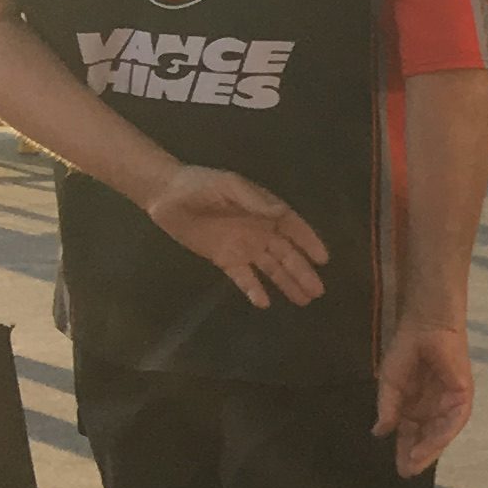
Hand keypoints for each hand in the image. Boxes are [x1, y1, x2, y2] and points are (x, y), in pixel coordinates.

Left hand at [145, 164, 328, 308]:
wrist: (165, 194)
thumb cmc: (199, 185)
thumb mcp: (229, 186)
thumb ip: (254, 200)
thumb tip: (281, 212)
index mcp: (264, 211)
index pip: (294, 229)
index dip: (309, 243)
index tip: (323, 260)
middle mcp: (260, 231)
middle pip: (287, 254)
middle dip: (303, 272)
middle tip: (318, 291)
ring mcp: (243, 247)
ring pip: (271, 268)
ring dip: (286, 283)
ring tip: (303, 300)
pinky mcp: (225, 259)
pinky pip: (243, 277)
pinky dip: (254, 289)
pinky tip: (264, 302)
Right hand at [373, 321, 471, 476]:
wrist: (425, 327)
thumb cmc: (406, 351)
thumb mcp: (390, 384)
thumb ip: (388, 408)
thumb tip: (379, 432)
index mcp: (416, 407)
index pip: (410, 434)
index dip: (404, 450)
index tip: (399, 470)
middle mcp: (434, 409)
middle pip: (426, 438)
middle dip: (417, 455)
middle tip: (407, 473)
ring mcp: (449, 403)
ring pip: (441, 433)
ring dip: (430, 449)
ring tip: (416, 463)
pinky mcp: (462, 396)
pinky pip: (454, 420)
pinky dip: (443, 433)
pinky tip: (432, 445)